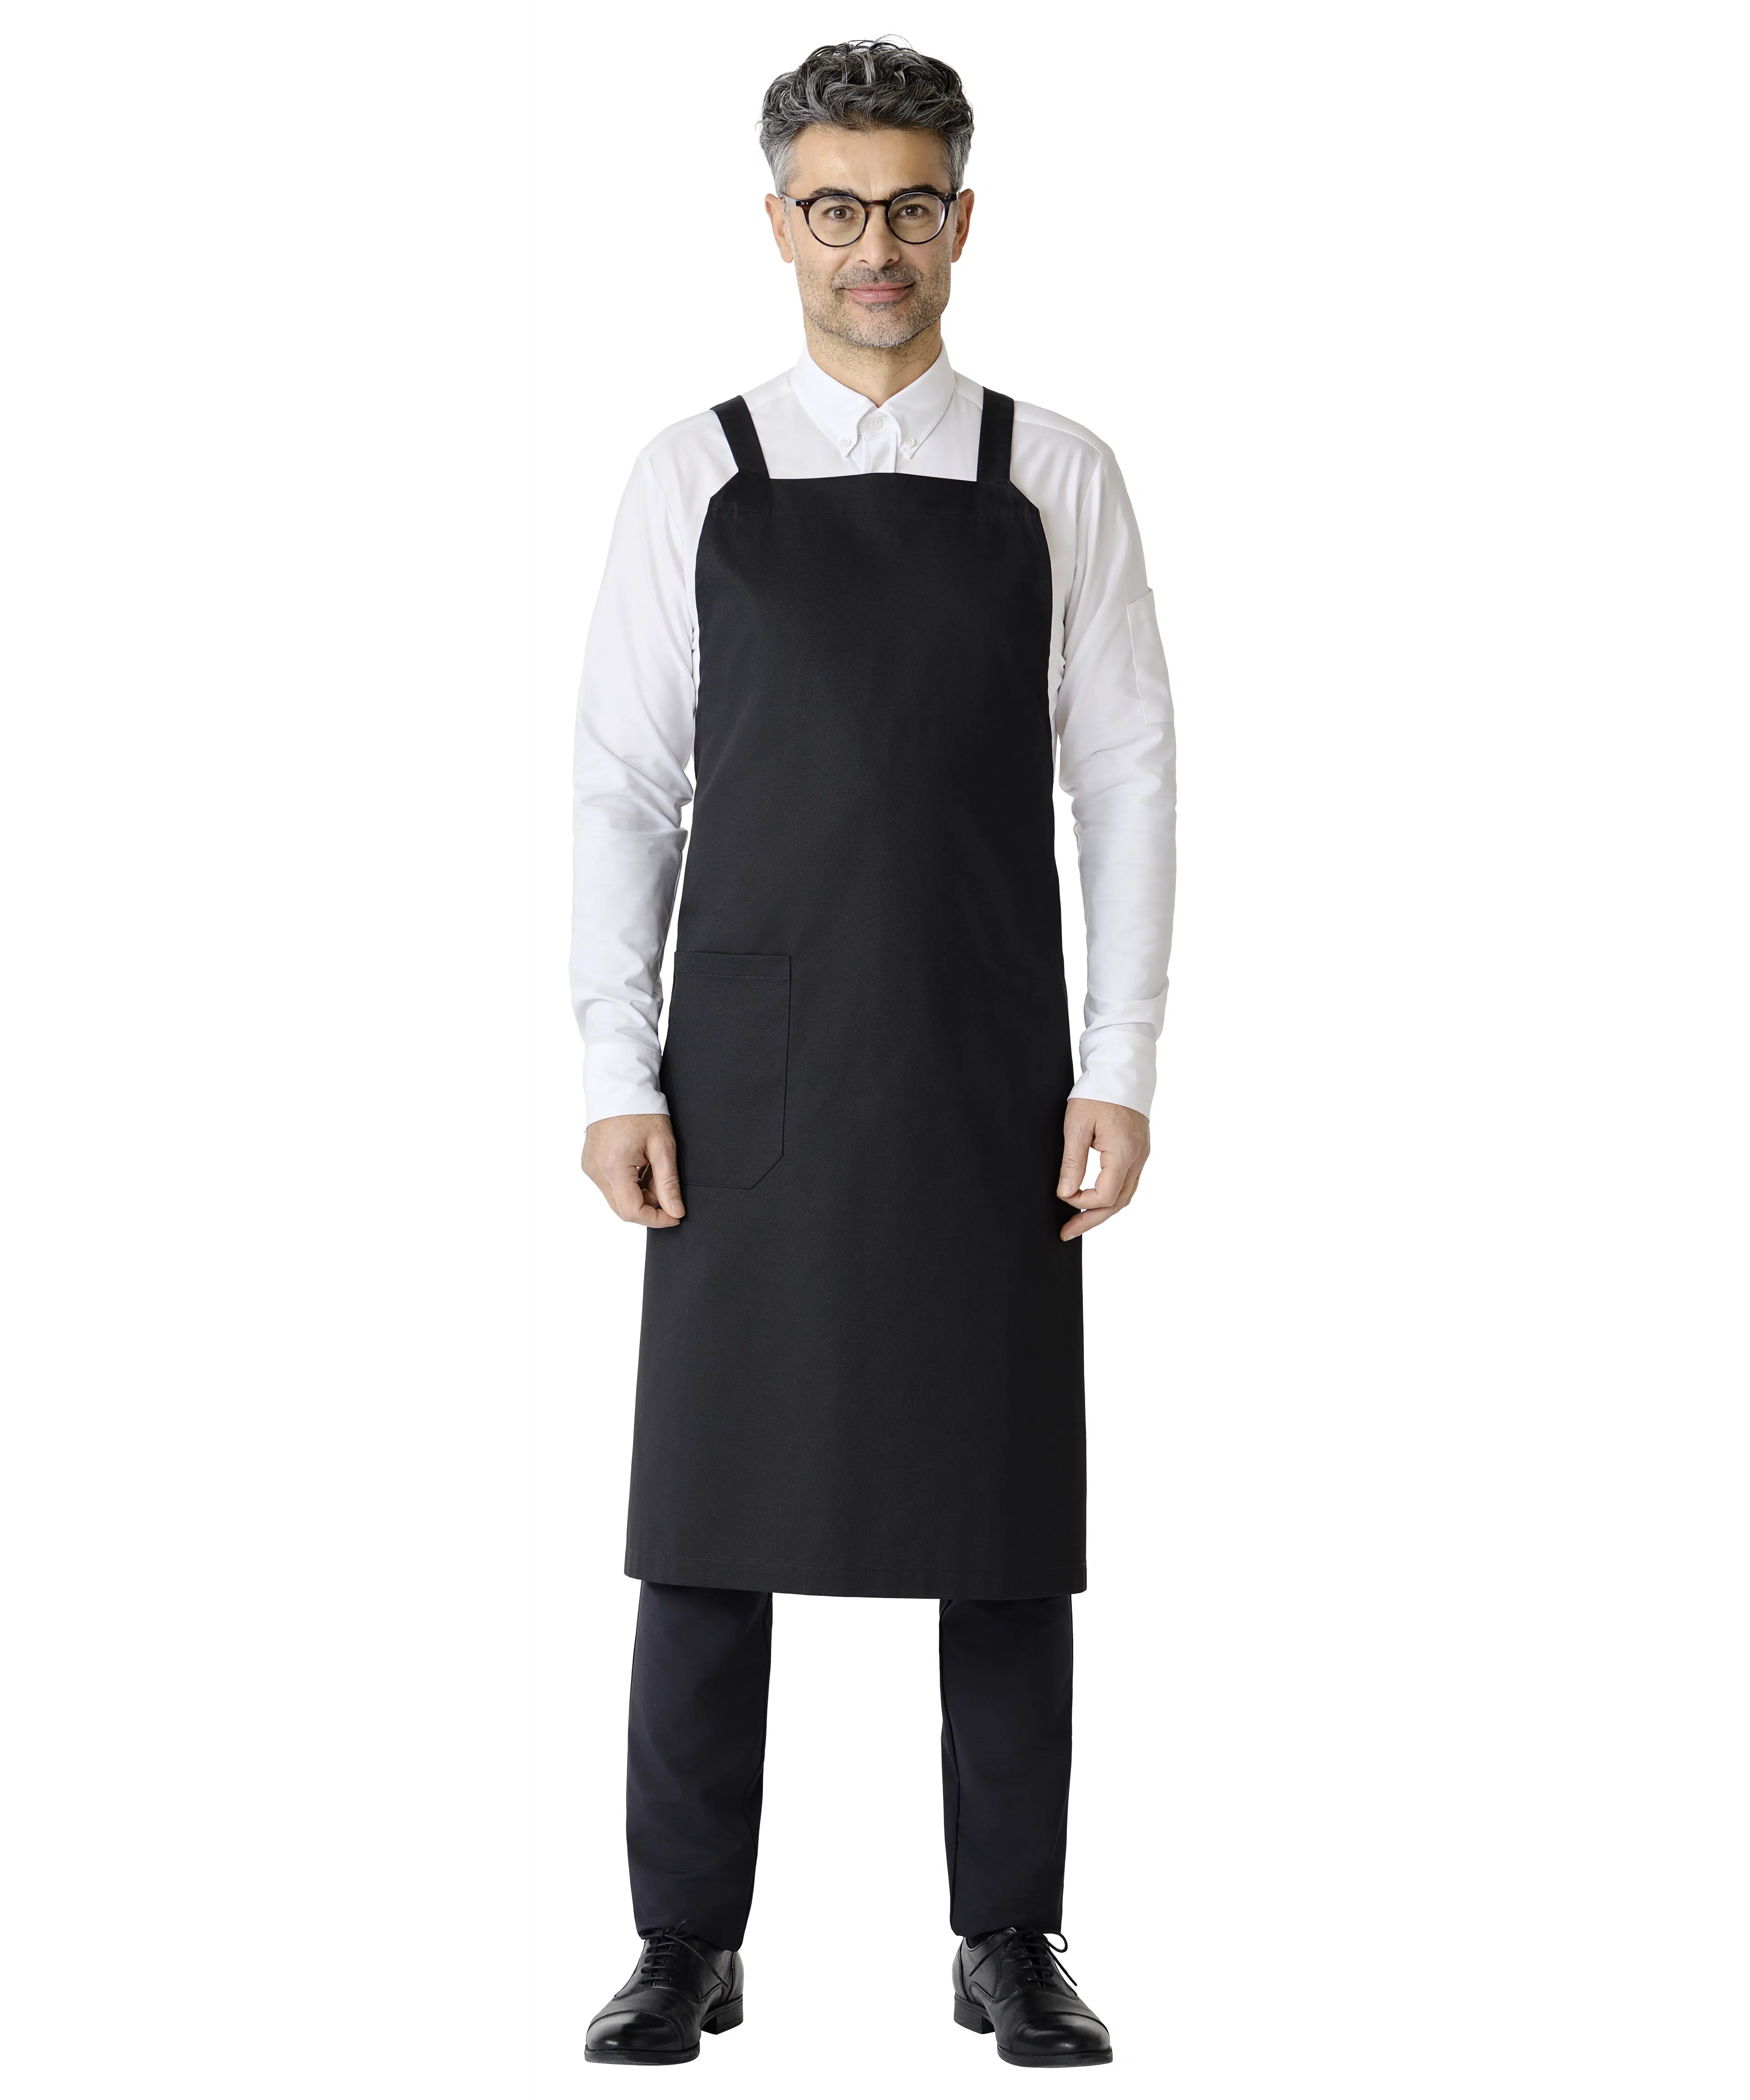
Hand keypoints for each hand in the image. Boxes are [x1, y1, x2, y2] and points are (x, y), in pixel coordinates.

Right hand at [582, 1114, 684, 1227]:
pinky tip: (641, 1166)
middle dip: (650, 1205)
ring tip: (654, 1169)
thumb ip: (668, 1183)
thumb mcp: (663, 1146)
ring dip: (640, 1193)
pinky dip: (629, 1183)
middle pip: (623, 1208)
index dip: (657, 1219)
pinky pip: (610, 1185)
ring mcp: (590, 1167)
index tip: (676, 1215)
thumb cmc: (642, 1111)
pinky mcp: (590, 1163)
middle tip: (666, 1187)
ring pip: (617, 1198)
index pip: (632, 1212)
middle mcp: (596, 1171)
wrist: (620, 1086)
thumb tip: (675, 1211)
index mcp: (613, 1167)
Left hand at [1056, 1098, 1150, 1241]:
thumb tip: (1065, 1193)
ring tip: (1079, 1221)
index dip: (1081, 1203)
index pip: (1104, 1196)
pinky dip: (1111, 1195)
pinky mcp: (1139, 1150)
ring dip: (1102, 1211)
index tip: (1062, 1196)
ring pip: (1125, 1195)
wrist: (1120, 1070)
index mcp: (1123, 1153)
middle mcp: (1137, 1158)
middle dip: (1091, 1220)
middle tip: (1067, 1232)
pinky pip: (1128, 1182)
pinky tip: (1095, 1199)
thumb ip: (1072, 1163)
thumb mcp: (1076, 1126)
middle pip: (1117, 1203)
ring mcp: (1141, 1155)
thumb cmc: (1097, 1093)